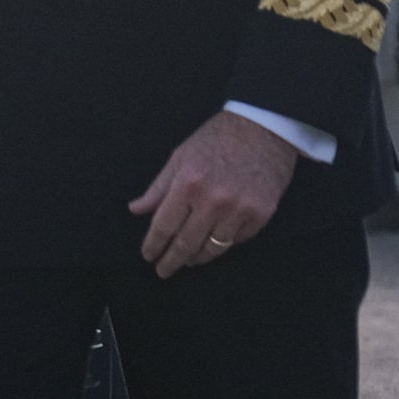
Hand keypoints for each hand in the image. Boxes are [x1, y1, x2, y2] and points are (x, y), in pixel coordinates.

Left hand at [130, 110, 295, 278]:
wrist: (263, 127)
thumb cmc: (216, 139)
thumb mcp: (181, 156)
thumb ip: (158, 188)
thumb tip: (135, 210)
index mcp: (188, 184)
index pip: (164, 226)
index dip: (154, 245)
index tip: (148, 256)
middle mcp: (213, 201)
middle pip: (187, 244)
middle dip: (172, 261)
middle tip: (164, 271)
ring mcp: (239, 210)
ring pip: (213, 249)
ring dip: (198, 257)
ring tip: (189, 259)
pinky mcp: (261, 215)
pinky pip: (237, 241)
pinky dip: (225, 243)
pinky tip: (217, 240)